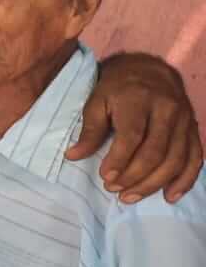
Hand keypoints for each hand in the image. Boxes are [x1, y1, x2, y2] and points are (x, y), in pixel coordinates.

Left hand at [71, 52, 202, 202]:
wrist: (149, 69)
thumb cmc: (116, 88)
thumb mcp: (96, 102)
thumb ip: (89, 130)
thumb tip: (73, 156)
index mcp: (140, 100)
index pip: (132, 136)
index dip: (119, 160)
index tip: (105, 178)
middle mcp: (167, 110)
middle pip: (156, 152)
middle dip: (134, 176)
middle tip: (113, 190)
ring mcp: (184, 120)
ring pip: (176, 159)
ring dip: (154, 183)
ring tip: (130, 197)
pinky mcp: (193, 129)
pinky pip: (195, 158)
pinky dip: (185, 180)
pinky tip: (169, 196)